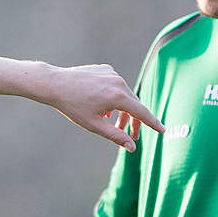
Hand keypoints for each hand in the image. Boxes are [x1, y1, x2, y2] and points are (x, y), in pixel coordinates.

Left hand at [45, 64, 162, 150]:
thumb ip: (116, 136)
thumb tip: (133, 148)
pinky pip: (115, 85)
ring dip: (123, 109)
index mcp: (118, 96)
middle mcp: (118, 82)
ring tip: (113, 122)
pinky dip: (114, 97)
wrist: (54, 84)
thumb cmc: (72, 106)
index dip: (153, 123)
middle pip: (134, 104)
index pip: (142, 113)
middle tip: (132, 135)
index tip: (163, 131)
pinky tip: (104, 107)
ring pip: (125, 94)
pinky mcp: (105, 69)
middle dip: (134, 121)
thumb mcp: (94, 125)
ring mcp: (112, 73)